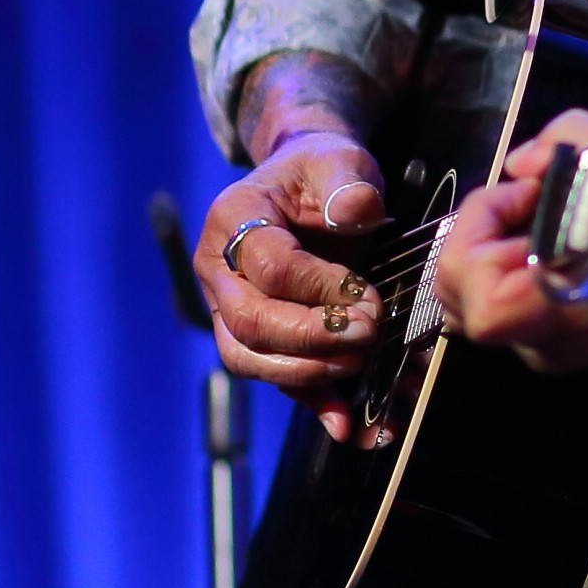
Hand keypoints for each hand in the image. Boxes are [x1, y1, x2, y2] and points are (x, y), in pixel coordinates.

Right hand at [193, 130, 386, 438]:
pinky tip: (354, 427)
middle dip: (311, 338)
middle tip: (368, 335)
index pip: (268, 266)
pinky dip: (317, 405)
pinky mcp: (260, 341)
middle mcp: (218, 271)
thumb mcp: (339, 160)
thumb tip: (356, 211)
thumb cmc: (323, 171)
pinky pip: (279, 380)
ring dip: (308, 374)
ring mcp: (231, 310)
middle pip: (248, 323)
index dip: (319, 287)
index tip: (368, 297)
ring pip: (251, 360)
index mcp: (232, 219)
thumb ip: (347, 181)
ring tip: (361, 368)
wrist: (313, 186)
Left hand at [434, 109, 587, 372]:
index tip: (532, 191)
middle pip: (459, 292)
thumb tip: (524, 164)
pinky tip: (558, 233)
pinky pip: (506, 298)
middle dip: (478, 231)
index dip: (483, 229)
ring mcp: (551, 350)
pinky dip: (513, 259)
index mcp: (566, 309)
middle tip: (529, 196)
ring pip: (475, 296)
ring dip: (494, 244)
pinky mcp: (558, 344)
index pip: (478, 292)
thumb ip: (566, 140)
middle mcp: (548, 342)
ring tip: (544, 213)